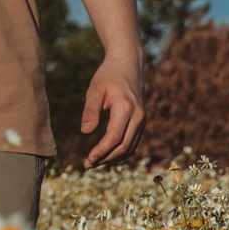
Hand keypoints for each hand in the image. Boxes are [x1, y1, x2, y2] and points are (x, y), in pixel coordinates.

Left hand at [80, 50, 146, 165]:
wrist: (128, 64)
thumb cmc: (108, 75)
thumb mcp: (95, 89)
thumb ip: (90, 110)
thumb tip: (85, 132)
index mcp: (126, 108)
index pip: (114, 137)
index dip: (102, 151)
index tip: (88, 159)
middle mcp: (138, 116)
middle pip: (124, 147)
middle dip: (106, 158)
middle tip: (88, 165)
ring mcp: (143, 120)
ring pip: (131, 147)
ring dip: (114, 158)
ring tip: (96, 162)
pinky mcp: (142, 121)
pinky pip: (135, 142)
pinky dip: (122, 152)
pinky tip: (108, 154)